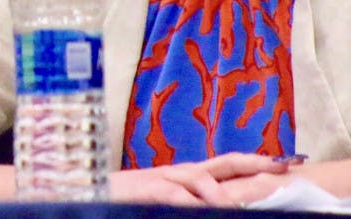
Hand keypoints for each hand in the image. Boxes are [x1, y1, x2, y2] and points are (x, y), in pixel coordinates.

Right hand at [110, 152, 288, 205]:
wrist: (85, 189)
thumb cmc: (124, 198)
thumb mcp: (160, 197)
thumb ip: (186, 199)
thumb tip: (215, 203)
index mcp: (183, 174)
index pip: (224, 165)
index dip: (253, 162)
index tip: (283, 161)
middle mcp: (178, 172)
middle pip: (222, 163)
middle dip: (253, 163)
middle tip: (281, 165)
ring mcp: (163, 178)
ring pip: (201, 178)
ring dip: (220, 193)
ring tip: (233, 203)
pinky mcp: (149, 188)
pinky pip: (176, 194)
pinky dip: (192, 202)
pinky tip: (202, 206)